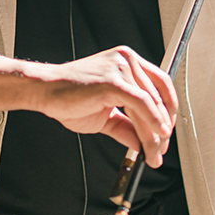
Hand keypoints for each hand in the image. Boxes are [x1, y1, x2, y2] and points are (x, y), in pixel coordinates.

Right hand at [0, 47, 177, 166]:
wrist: (46, 92)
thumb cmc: (69, 97)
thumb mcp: (106, 115)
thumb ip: (127, 126)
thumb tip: (143, 144)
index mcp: (127, 62)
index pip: (162, 84)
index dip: (168, 111)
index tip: (166, 134)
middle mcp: (127, 60)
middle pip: (159, 97)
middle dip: (163, 129)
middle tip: (160, 151)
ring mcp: (121, 68)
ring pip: (151, 105)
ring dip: (155, 135)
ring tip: (153, 154)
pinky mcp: (113, 81)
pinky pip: (141, 104)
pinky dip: (151, 123)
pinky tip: (154, 138)